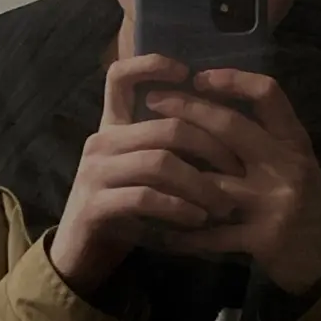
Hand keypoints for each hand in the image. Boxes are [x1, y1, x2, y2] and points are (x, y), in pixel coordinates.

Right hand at [50, 54, 241, 296]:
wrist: (81, 255)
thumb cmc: (123, 208)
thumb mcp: (143, 171)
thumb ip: (166, 145)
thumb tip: (221, 122)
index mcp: (112, 126)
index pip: (120, 76)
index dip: (152, 64)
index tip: (188, 72)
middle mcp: (100, 141)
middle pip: (165, 125)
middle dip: (211, 147)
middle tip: (239, 171)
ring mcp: (95, 172)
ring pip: (160, 162)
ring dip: (201, 184)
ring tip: (225, 204)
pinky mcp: (95, 205)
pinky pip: (146, 197)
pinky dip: (179, 207)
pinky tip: (199, 220)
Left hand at [144, 70, 320, 294]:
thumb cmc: (306, 202)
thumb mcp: (295, 161)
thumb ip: (264, 136)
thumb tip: (213, 101)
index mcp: (293, 141)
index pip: (268, 94)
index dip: (232, 79)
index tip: (198, 76)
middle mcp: (286, 165)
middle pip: (230, 127)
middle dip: (186, 109)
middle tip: (154, 100)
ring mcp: (274, 201)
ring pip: (211, 181)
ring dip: (173, 174)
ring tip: (143, 162)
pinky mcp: (263, 238)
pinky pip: (212, 233)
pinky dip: (183, 233)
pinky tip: (159, 230)